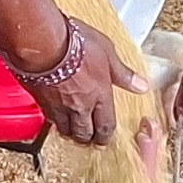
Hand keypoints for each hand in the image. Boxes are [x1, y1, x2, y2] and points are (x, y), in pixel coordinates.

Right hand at [0, 0, 150, 147]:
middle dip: (88, 138)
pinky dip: (54, 121)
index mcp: (100, 96)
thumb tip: (141, 86)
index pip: (105, 126)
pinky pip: (49, 119)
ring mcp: (59, 106)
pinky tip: (54, 117)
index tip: (104, 139)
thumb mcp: (107, 53)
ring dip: (70, 133)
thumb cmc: (74, 44)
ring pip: (65, 130)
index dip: (104, 136)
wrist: (42, 43)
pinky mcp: (40, 101)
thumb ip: (122, 74)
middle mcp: (80, 106)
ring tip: (71, 132)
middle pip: (84, 133)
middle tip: (89, 139)